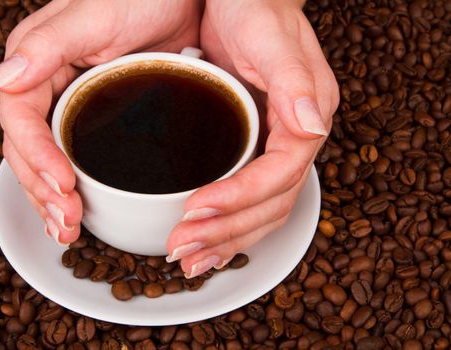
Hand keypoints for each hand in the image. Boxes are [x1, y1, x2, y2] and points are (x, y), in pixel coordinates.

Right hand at [0, 0, 201, 243]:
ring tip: (67, 231)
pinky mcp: (102, 119)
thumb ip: (47, 46)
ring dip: (54, 198)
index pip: (22, 120)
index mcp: (37, 63)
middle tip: (65, 223)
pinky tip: (84, 211)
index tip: (62, 187)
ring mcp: (75, 106)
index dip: (36, 158)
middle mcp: (49, 87)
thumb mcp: (94, 16)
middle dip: (43, 190)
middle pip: (30, 150)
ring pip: (51, 160)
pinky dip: (79, 187)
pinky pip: (81, 158)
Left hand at [166, 0, 338, 277]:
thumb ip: (294, 80)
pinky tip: (204, 243)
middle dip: (226, 231)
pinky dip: (227, 228)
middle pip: (270, 205)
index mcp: (305, 117)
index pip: (278, 174)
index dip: (240, 197)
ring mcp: (274, 150)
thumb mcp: (270, 37)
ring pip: (260, 213)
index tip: (195, 209)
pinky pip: (248, 202)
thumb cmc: (257, 9)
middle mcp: (294, 141)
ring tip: (189, 260)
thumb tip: (312, 125)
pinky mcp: (252, 151)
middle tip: (182, 248)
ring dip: (226, 241)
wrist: (245, 0)